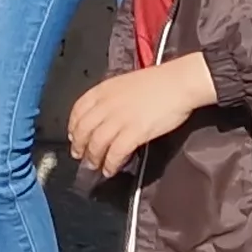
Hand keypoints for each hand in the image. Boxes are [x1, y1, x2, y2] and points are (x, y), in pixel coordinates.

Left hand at [68, 56, 216, 175]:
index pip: (78, 110)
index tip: (74, 137)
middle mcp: (106, 104)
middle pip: (84, 130)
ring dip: (93, 158)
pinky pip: (115, 152)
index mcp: (103, 90)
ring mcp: (119, 119)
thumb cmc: (157, 82)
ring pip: (97, 143)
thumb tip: (103, 116)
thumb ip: (110, 98)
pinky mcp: (134, 132)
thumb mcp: (124, 84)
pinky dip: (110, 164)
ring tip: (95, 167)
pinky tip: (110, 170)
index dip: (73, 127)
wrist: (178, 83)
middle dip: (79, 146)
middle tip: (80, 157)